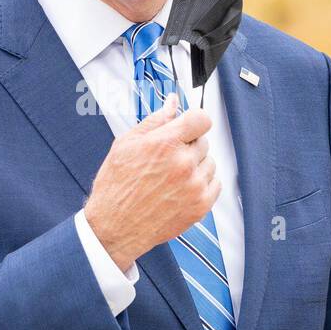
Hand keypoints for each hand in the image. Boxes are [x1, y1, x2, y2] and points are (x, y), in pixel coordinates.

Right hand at [84, 93, 218, 271]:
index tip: (189, 127)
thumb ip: (155, 121)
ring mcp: (194, 186)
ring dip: (196, 165)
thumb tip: (172, 102)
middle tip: (168, 158)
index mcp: (165, 144)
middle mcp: (183, 163)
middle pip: (204, 141)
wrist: (115, 227)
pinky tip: (182, 189)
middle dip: (189, 145)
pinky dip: (203, 184)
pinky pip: (215, 184)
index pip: (201, 119)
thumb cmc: (117, 186)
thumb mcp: (127, 144)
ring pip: (210, 162)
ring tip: (172, 177)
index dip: (194, 121)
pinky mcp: (200, 206)